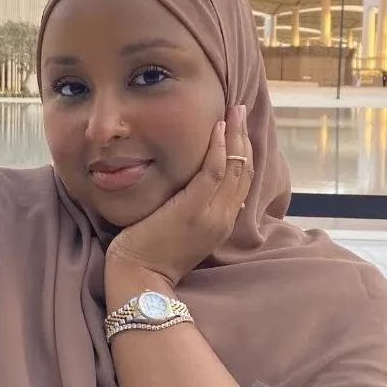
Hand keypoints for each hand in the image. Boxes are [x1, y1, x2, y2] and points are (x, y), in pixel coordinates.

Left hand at [105, 104, 251, 287]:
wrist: (140, 277)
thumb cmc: (154, 255)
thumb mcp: (187, 234)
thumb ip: (204, 215)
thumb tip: (221, 198)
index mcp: (223, 223)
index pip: (242, 182)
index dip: (245, 153)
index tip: (240, 129)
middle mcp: (224, 218)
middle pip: (244, 170)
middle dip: (244, 137)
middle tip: (240, 110)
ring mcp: (211, 214)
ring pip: (234, 167)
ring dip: (236, 135)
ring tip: (235, 111)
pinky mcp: (192, 209)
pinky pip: (213, 171)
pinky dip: (219, 148)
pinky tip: (218, 129)